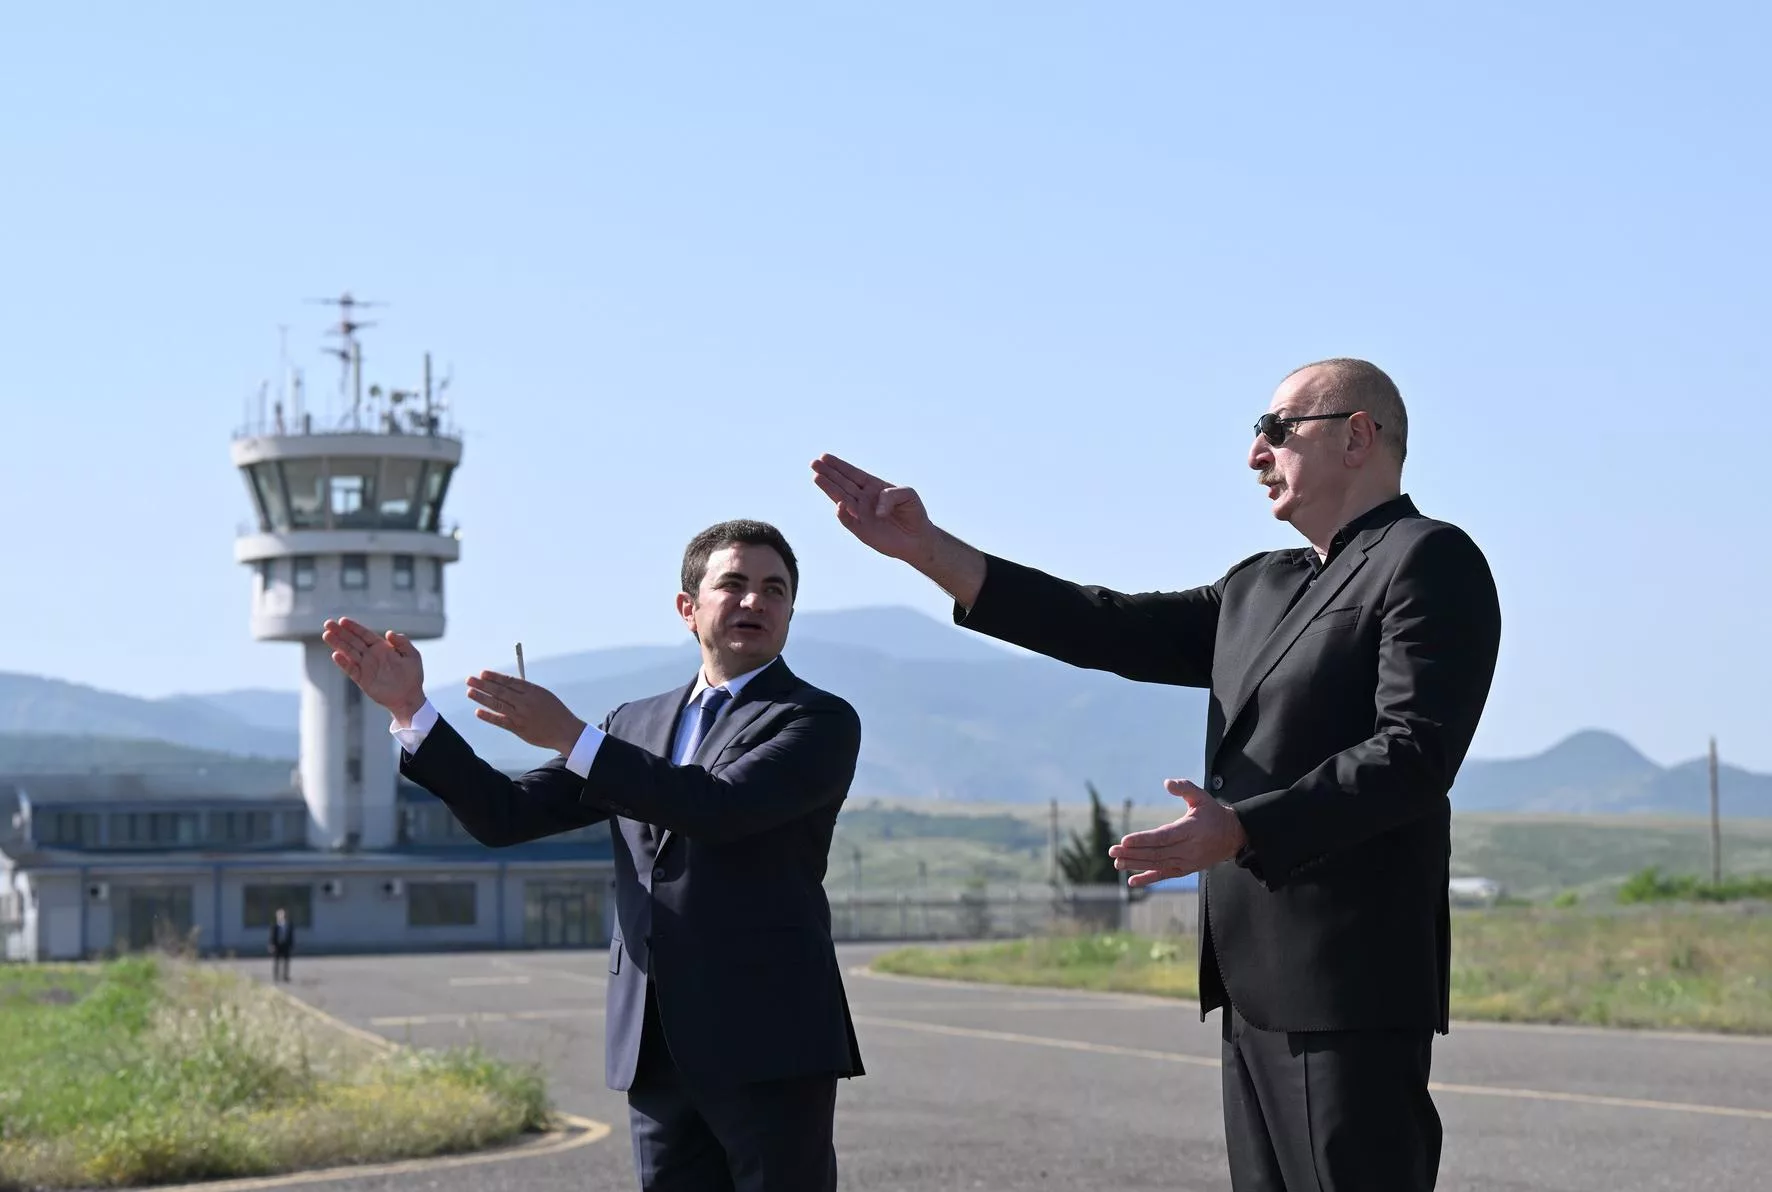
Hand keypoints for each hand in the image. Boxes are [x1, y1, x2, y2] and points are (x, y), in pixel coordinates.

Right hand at [322, 618, 425, 721]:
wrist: (409, 697)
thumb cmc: (413, 675)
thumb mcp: (412, 656)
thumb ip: (403, 643)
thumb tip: (389, 633)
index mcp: (382, 647)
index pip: (364, 634)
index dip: (354, 627)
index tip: (342, 620)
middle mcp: (371, 655)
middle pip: (353, 641)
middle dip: (340, 632)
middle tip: (327, 623)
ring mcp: (365, 667)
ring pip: (348, 653)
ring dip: (338, 644)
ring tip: (327, 635)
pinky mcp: (362, 679)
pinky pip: (351, 669)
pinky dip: (344, 663)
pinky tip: (336, 655)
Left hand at [465, 670, 586, 755]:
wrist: (566, 731)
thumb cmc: (555, 712)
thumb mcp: (544, 695)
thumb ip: (526, 691)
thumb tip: (507, 685)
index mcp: (533, 691)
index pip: (509, 681)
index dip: (494, 677)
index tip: (482, 673)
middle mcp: (526, 702)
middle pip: (500, 691)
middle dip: (483, 684)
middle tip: (469, 680)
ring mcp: (521, 715)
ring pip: (498, 704)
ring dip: (482, 698)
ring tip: (470, 692)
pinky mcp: (519, 728)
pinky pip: (501, 721)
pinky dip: (489, 717)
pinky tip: (478, 712)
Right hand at [810, 453, 935, 564]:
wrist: (918, 538)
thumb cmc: (914, 513)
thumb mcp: (908, 495)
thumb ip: (891, 496)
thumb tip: (875, 510)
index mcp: (873, 487)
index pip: (853, 474)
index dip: (839, 466)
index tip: (825, 457)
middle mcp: (863, 499)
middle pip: (842, 484)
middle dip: (828, 473)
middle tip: (814, 463)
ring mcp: (860, 514)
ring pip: (841, 499)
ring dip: (830, 488)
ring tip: (817, 477)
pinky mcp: (861, 530)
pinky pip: (848, 520)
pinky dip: (843, 513)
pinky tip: (839, 504)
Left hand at [1108, 779, 1248, 887]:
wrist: (1233, 837)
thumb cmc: (1213, 814)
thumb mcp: (1202, 797)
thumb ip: (1185, 788)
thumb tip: (1167, 783)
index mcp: (1190, 830)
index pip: (1163, 837)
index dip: (1143, 840)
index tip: (1125, 840)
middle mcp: (1188, 849)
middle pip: (1156, 853)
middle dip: (1133, 853)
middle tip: (1112, 851)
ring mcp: (1186, 862)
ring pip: (1158, 864)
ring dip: (1136, 864)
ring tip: (1117, 862)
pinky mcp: (1185, 869)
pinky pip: (1164, 875)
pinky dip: (1148, 879)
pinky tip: (1132, 881)